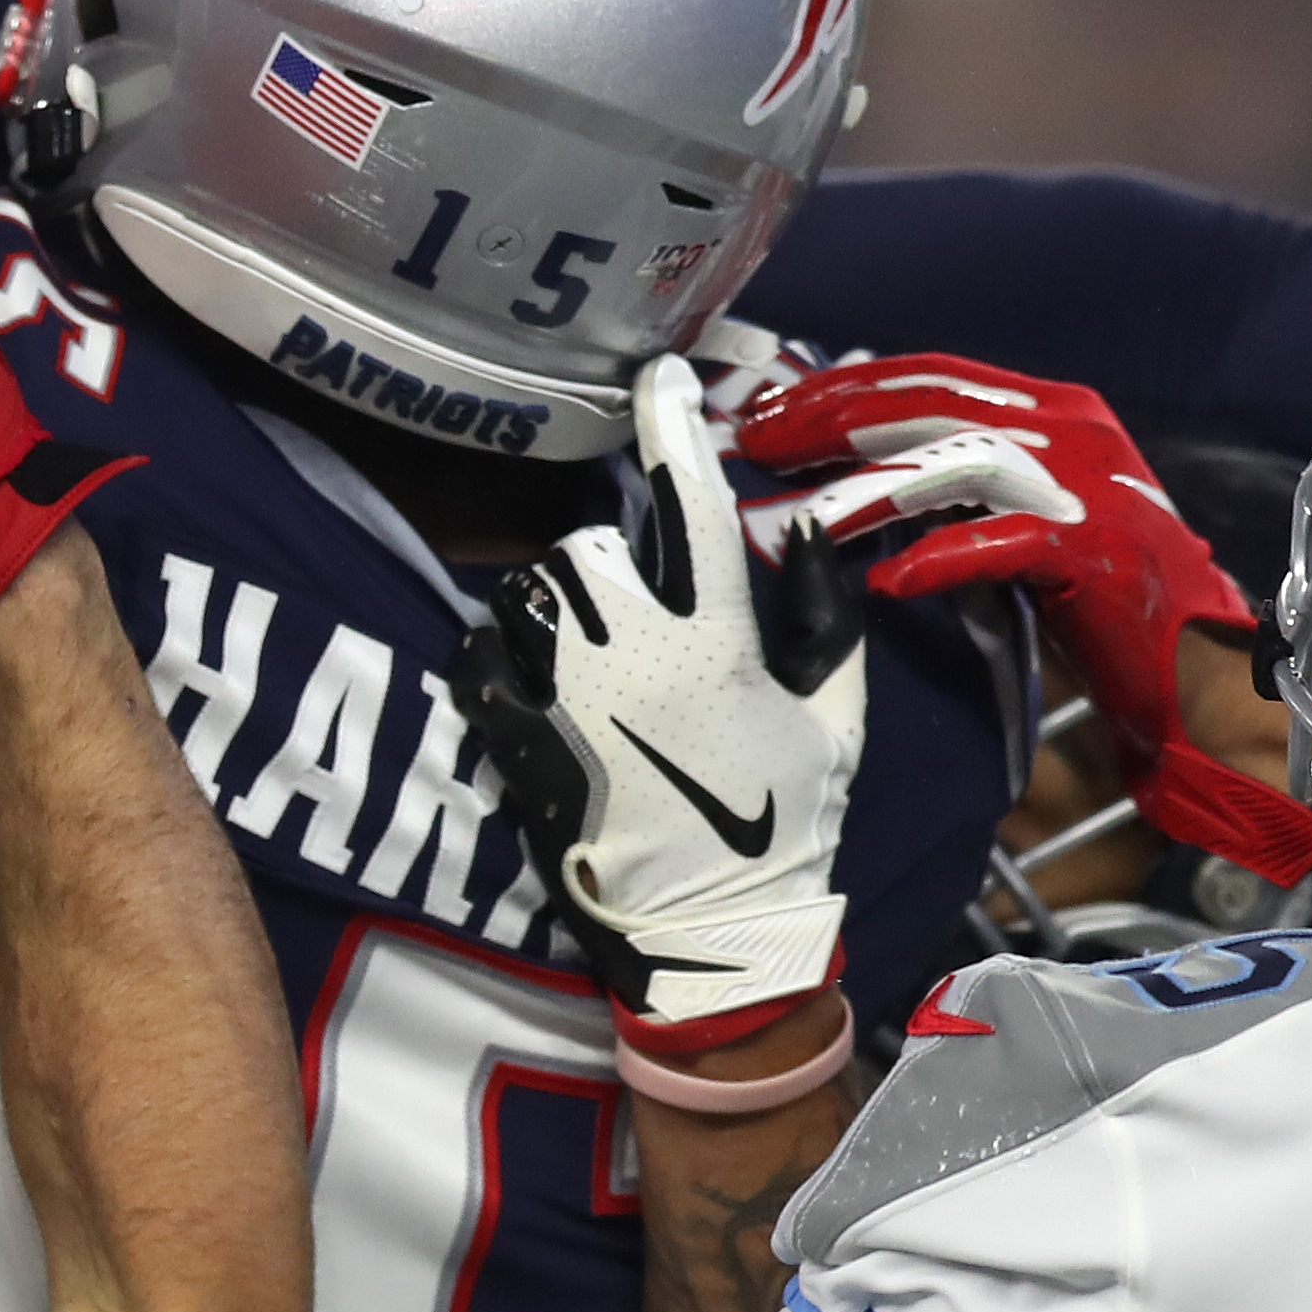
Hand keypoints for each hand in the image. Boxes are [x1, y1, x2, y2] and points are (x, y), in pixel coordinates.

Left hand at [453, 356, 867, 1026]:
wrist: (714, 936)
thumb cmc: (785, 824)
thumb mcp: (835, 719)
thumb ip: (825, 618)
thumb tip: (806, 530)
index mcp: (717, 642)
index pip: (689, 503)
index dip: (674, 426)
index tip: (661, 375)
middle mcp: (632, 654)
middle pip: (589, 546)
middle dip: (610, 563)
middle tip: (638, 615)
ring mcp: (562, 695)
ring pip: (528, 591)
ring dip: (554, 605)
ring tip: (586, 652)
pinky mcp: (511, 739)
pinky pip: (476, 653)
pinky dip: (492, 652)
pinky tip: (522, 674)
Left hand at [736, 354, 1311, 884]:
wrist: (1199, 657)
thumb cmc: (1097, 587)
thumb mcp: (1020, 504)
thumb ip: (953, 470)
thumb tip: (848, 456)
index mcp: (1049, 410)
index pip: (926, 375)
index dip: (840, 385)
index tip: (768, 406)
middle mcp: (1069, 431)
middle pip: (926, 404)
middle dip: (830, 419)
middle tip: (755, 444)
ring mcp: (1086, 487)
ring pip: (951, 465)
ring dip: (861, 490)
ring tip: (793, 516)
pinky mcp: (1097, 550)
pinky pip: (1005, 544)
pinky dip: (941, 559)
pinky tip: (887, 582)